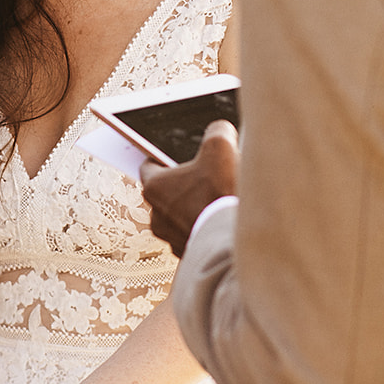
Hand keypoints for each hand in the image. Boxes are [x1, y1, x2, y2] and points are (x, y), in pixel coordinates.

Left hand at [139, 119, 238, 257]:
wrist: (235, 241)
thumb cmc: (221, 193)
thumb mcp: (220, 147)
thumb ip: (217, 132)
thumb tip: (220, 130)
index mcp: (155, 187)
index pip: (149, 166)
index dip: (162, 156)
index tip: (171, 153)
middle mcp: (157, 215)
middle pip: (167, 192)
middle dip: (184, 183)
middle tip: (205, 175)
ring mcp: (172, 238)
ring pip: (180, 215)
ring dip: (195, 207)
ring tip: (218, 199)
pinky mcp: (191, 253)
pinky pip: (195, 234)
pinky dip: (206, 226)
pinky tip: (223, 219)